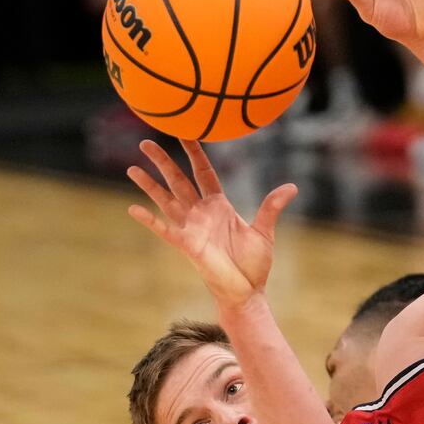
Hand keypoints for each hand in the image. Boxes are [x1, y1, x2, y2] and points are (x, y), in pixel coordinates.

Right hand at [126, 138, 297, 306]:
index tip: (186, 132)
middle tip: (145, 142)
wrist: (247, 291)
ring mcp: (192, 228)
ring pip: (166, 200)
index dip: (195, 154)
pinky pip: (165, 230)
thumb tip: (291, 186)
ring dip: (150, 185)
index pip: (203, 173)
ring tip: (131, 168)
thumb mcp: (264, 232)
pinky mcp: (188, 245)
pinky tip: (133, 209)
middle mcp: (201, 213)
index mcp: (219, 206)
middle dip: (163, 162)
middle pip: (179, 181)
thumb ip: (271, 207)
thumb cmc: (253, 265)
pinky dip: (150, 220)